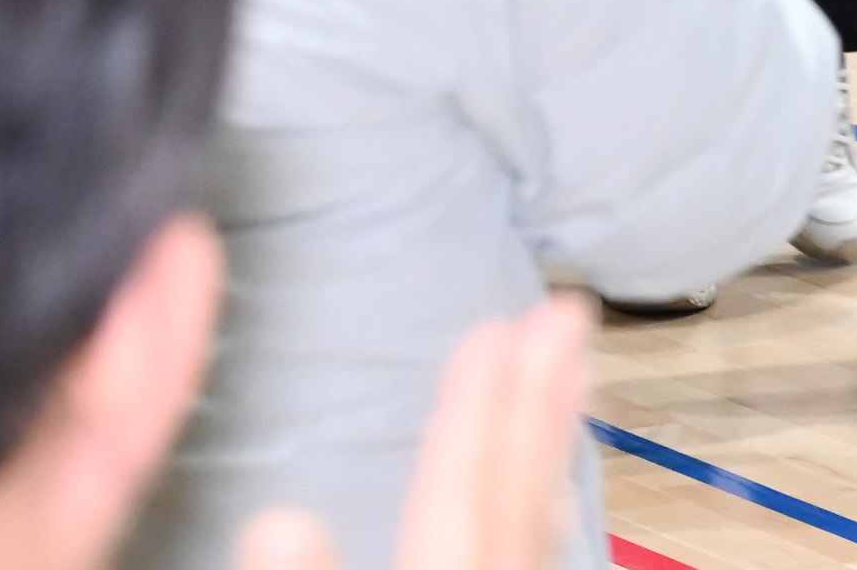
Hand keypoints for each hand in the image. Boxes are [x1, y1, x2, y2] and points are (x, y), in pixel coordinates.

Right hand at [237, 295, 589, 569]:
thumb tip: (277, 520)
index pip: (454, 499)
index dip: (472, 413)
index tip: (494, 331)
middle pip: (512, 499)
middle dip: (535, 399)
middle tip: (568, 311)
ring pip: (536, 527)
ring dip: (551, 442)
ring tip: (578, 370)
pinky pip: (533, 555)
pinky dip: (543, 505)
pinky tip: (552, 482)